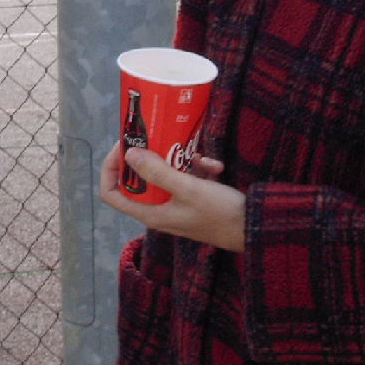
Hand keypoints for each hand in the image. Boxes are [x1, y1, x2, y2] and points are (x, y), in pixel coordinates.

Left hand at [98, 140, 247, 250]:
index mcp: (150, 213)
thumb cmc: (220, 212)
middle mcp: (158, 210)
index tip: (122, 146)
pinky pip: (185, 179)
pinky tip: (215, 166)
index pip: (110, 194)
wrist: (254, 229)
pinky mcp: (191, 200)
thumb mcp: (188, 188)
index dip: (110, 168)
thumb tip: (129, 154)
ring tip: (199, 156)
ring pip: (164, 175)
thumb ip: (157, 172)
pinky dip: (198, 169)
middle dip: (148, 156)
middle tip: (156, 136)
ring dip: (180, 161)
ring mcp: (174, 205)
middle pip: (138, 179)